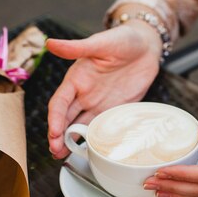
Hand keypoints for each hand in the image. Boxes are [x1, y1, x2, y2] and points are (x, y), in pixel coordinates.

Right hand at [47, 21, 161, 158]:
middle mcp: (84, 94)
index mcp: (76, 79)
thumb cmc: (123, 39)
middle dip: (58, 136)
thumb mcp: (101, 42)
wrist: (147, 46)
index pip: (59, 103)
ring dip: (71, 142)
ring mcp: (99, 104)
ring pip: (80, 127)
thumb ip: (76, 47)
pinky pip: (101, 128)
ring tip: (64, 156)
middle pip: (65, 119)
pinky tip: (89, 151)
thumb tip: (50, 43)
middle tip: (56, 152)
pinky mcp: (115, 110)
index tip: (54, 133)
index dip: (55, 118)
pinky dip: (93, 140)